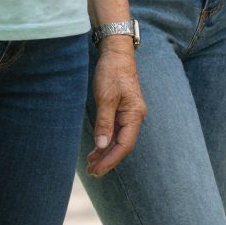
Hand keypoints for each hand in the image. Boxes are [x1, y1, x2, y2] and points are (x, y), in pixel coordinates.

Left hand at [84, 39, 144, 176]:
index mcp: (134, 114)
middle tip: (91, 171)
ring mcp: (129, 114)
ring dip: (106, 152)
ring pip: (119, 140)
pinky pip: (115, 131)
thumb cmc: (112, 71)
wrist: (117, 52)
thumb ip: (104, 122)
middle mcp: (134, 116)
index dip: (111, 160)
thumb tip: (102, 145)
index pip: (125, 145)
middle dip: (108, 160)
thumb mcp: (106, 96)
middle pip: (122, 145)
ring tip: (91, 164)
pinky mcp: (122, 110)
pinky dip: (106, 141)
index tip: (97, 170)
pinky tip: (96, 149)